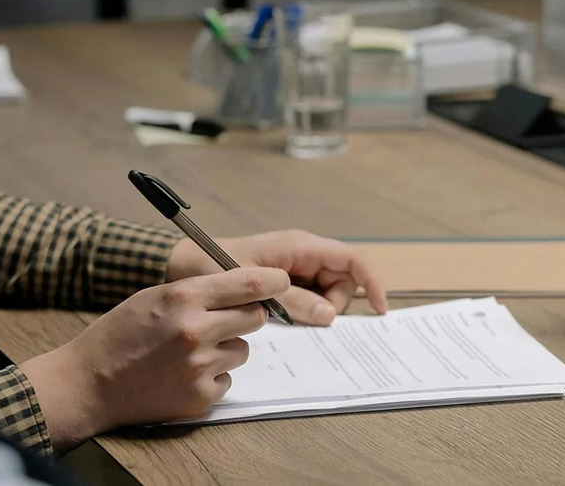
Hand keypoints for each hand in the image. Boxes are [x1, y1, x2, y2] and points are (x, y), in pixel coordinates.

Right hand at [20, 267, 288, 451]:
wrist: (89, 383)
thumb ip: (199, 291)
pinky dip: (213, 376)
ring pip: (242, 350)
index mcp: (183, 297)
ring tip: (190, 351)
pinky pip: (228, 379)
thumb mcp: (154, 296)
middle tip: (223, 320)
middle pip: (254, 317)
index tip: (281, 281)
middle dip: (246, 315)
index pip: (248, 284)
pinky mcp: (200, 396)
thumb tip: (246, 289)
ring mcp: (200, 366)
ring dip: (225, 347)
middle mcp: (196, 330)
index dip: (272, 281)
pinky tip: (183, 373)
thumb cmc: (120, 334)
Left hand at [166, 230, 388, 325]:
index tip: (381, 309)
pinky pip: (309, 300)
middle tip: (302, 318)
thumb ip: (292, 301)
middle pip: (343, 282)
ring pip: (328, 295)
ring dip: (315, 310)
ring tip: (283, 316)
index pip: (352, 260)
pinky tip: (282, 318)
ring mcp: (296, 269)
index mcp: (301, 246)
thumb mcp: (254, 289)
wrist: (183, 266)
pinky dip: (304, 312)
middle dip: (333, 305)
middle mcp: (304, 255)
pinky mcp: (286, 282)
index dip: (372, 282)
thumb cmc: (213, 266)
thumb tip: (329, 315)